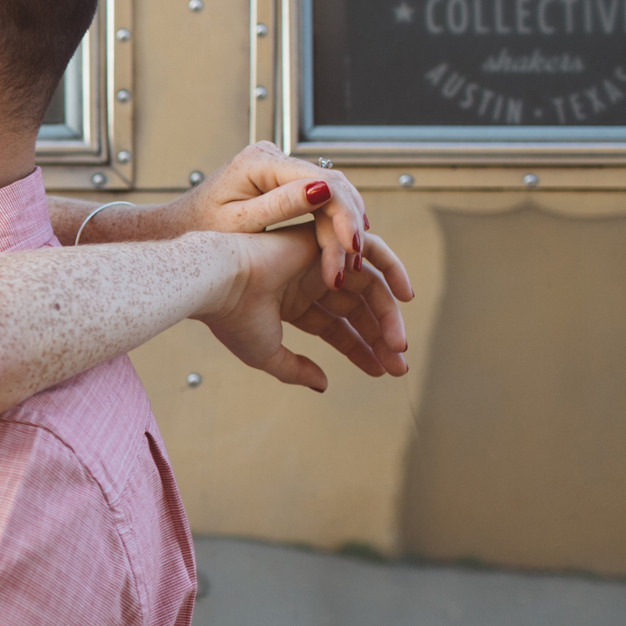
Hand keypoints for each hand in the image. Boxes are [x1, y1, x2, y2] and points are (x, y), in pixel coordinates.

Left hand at [149, 142, 412, 300]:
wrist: (175, 230)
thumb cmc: (197, 230)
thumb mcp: (238, 223)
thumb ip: (280, 207)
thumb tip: (324, 189)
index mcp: (260, 163)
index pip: (322, 182)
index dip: (343, 215)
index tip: (352, 247)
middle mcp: (272, 157)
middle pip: (332, 185)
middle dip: (348, 224)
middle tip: (353, 260)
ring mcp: (278, 168)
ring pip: (332, 191)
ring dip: (346, 224)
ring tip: (350, 260)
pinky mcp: (280, 182)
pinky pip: (320, 199)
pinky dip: (333, 223)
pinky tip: (343, 247)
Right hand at [192, 227, 409, 391]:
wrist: (220, 282)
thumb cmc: (233, 318)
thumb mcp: (267, 354)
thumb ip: (296, 370)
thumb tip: (323, 385)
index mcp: (290, 303)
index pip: (336, 328)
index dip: (360, 350)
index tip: (381, 371)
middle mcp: (307, 281)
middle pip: (356, 309)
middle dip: (380, 337)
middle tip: (398, 364)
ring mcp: (318, 261)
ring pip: (367, 287)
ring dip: (388, 315)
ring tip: (398, 344)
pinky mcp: (327, 240)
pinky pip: (370, 249)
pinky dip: (392, 268)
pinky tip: (405, 297)